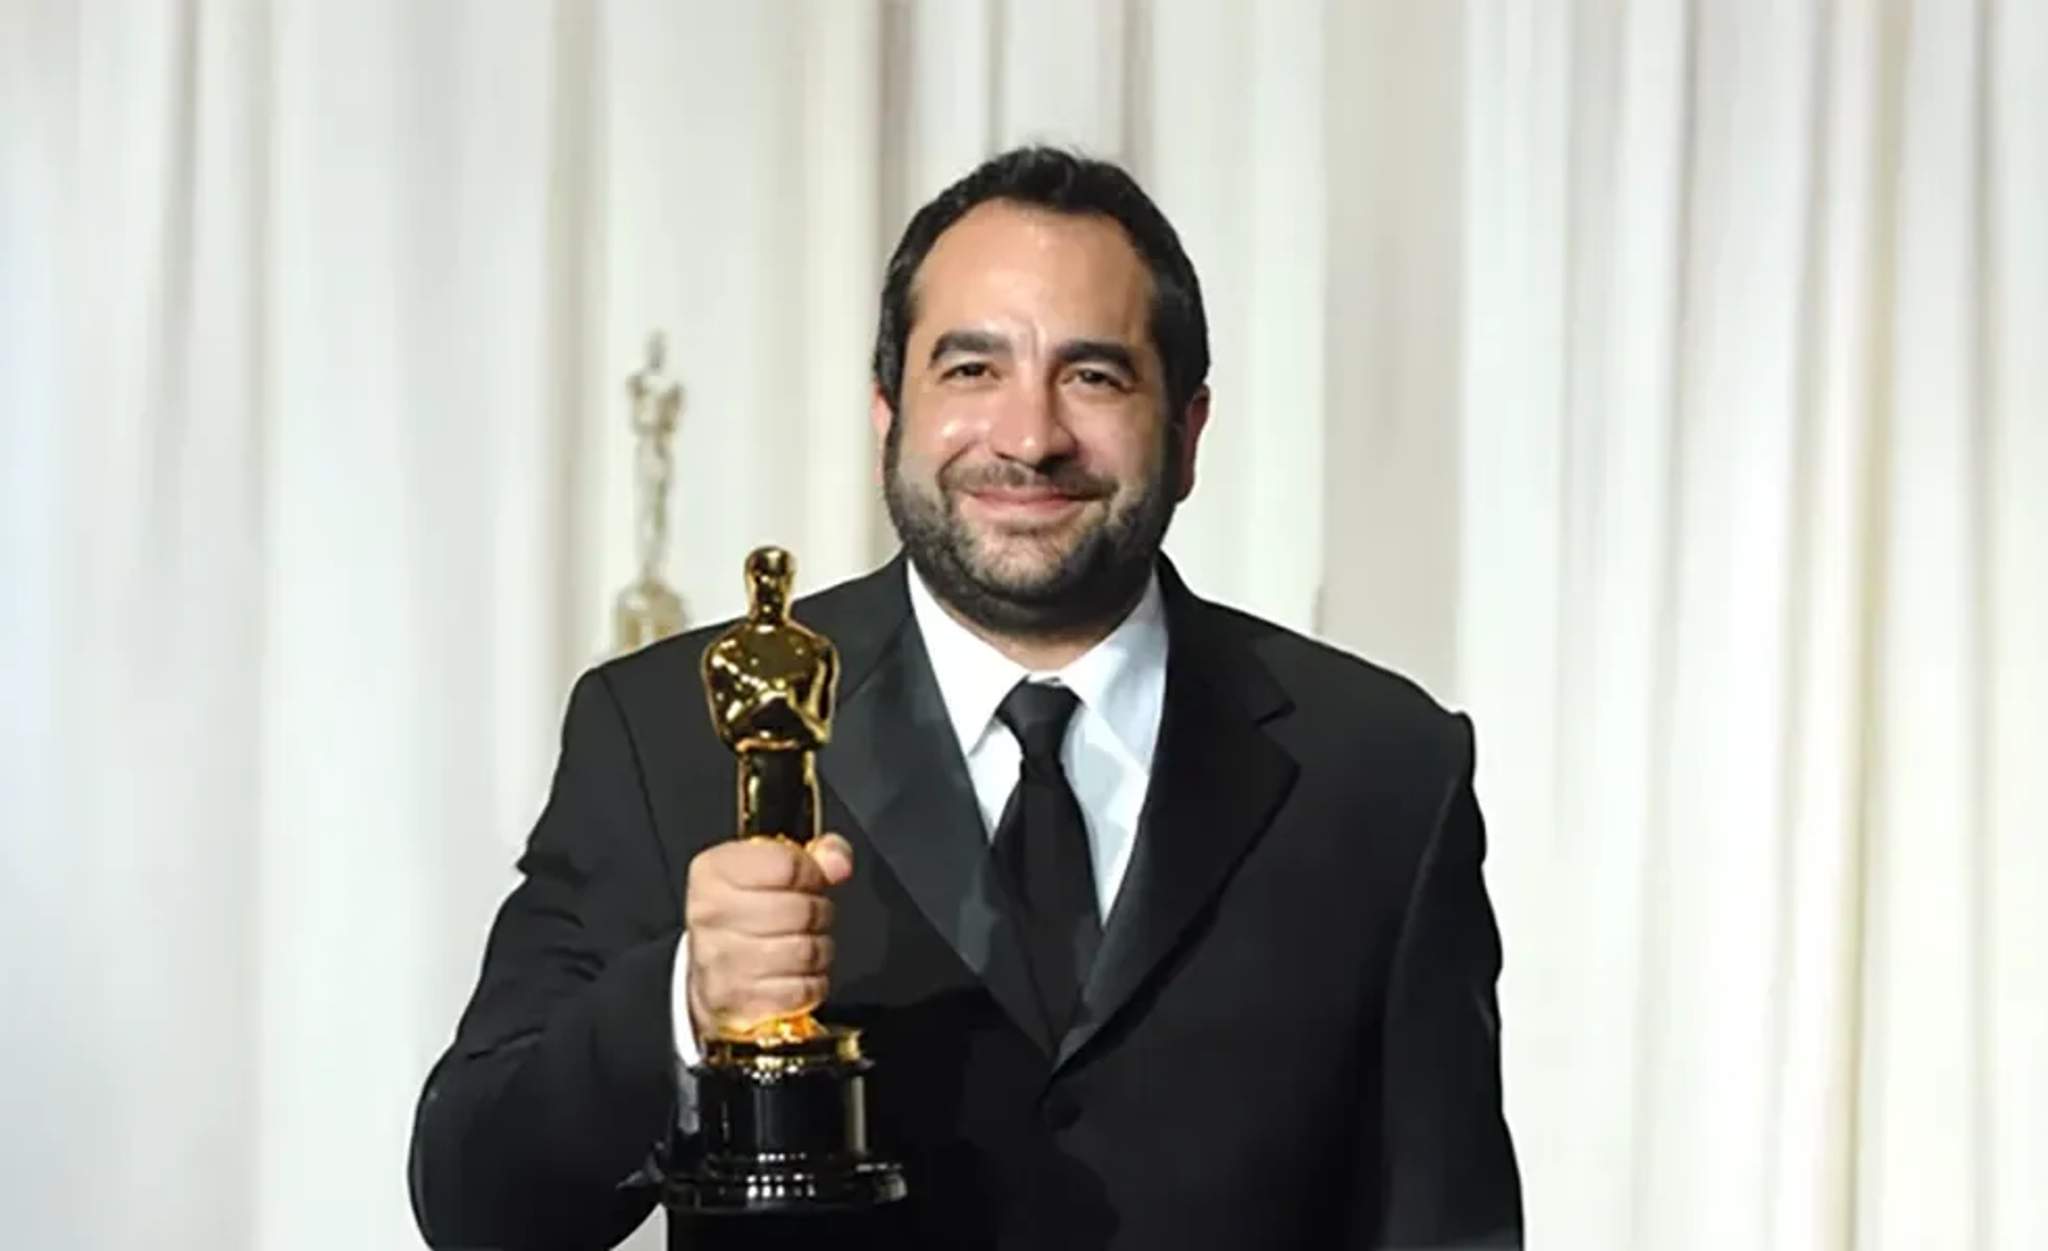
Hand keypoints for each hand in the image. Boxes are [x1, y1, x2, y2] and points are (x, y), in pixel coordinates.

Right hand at [684, 833, 853, 1041]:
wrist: (712, 974)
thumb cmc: (747, 915)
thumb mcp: (771, 869)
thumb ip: (814, 854)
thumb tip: (838, 863)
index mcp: (714, 871)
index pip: (786, 864)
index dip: (811, 872)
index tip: (808, 880)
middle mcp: (711, 914)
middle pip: (800, 910)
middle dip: (818, 913)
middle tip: (809, 916)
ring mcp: (722, 960)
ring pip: (805, 952)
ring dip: (818, 949)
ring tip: (803, 944)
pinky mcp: (739, 1000)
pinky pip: (803, 990)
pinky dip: (812, 983)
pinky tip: (797, 974)